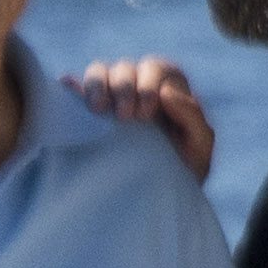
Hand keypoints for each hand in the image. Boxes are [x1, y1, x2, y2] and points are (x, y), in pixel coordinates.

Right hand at [68, 57, 215, 177]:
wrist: (156, 198)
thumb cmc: (183, 171)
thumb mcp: (198, 149)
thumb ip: (193, 117)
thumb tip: (166, 91)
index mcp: (167, 88)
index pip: (155, 69)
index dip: (148, 85)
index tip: (146, 114)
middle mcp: (138, 85)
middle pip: (125, 68)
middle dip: (125, 88)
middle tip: (126, 117)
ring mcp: (111, 96)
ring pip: (99, 72)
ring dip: (97, 85)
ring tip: (98, 109)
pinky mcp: (88, 111)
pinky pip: (76, 88)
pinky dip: (72, 88)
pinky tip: (69, 92)